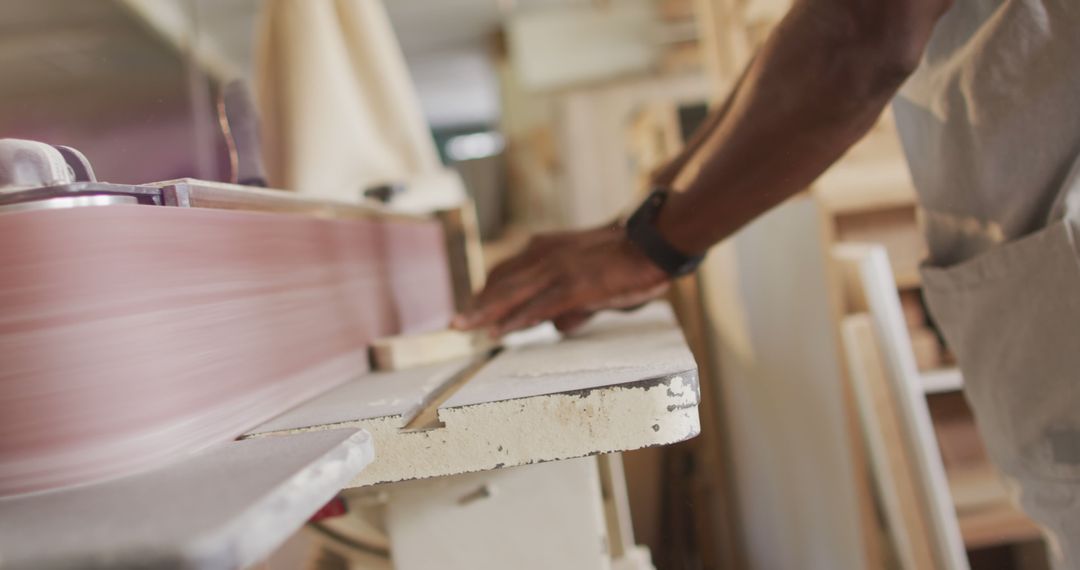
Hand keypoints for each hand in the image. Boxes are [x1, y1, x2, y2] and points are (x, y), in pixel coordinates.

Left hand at [451, 223, 670, 336]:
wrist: (652, 241)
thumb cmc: (625, 259)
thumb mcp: (589, 275)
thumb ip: (570, 300)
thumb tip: (558, 325)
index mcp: (546, 247)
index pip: (505, 270)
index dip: (485, 291)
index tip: (471, 308)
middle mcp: (545, 255)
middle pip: (500, 282)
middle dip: (476, 305)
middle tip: (455, 324)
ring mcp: (558, 270)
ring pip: (512, 294)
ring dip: (485, 314)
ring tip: (463, 329)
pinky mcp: (574, 285)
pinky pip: (538, 306)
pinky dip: (516, 320)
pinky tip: (499, 332)